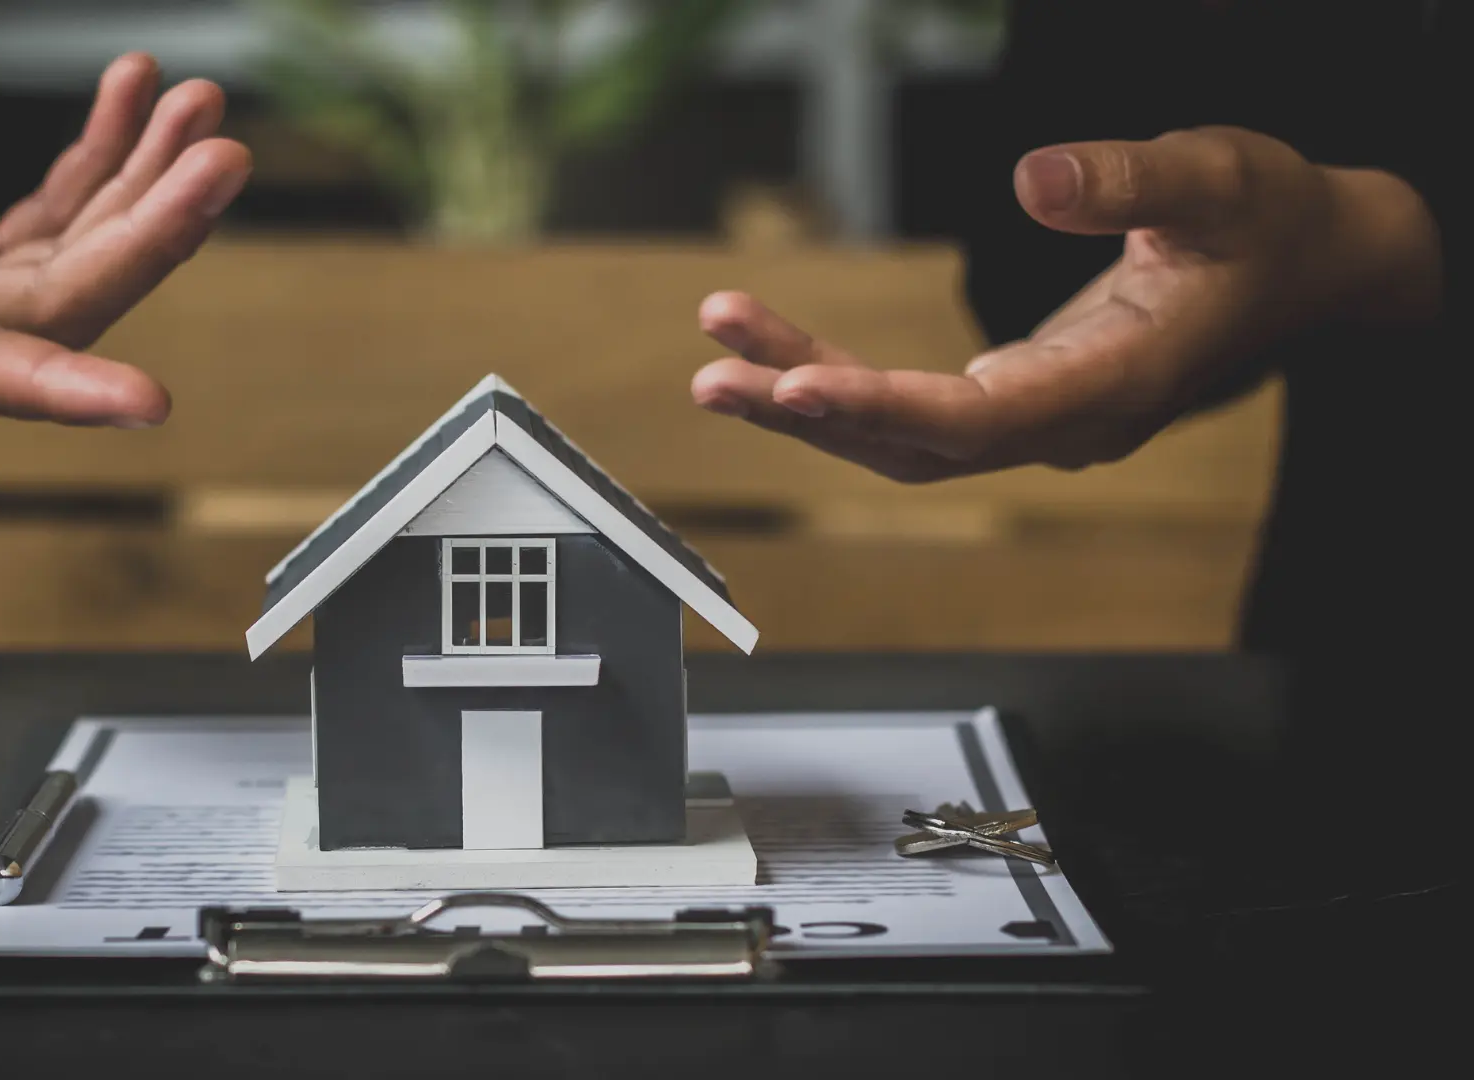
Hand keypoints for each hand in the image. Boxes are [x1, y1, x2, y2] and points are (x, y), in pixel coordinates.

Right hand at [0, 12, 250, 425]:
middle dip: (150, 229)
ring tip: (195, 104)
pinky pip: (54, 213)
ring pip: (76, 255)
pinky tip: (133, 99)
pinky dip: (103, 158)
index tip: (148, 400)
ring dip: (145, 183)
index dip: (60, 389)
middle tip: (218, 150)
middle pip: (62, 300)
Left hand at [691, 126, 1440, 480]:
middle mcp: (1066, 422)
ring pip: (903, 437)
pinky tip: (778, 355)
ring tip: (717, 360)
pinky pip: (914, 408)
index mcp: (1115, 385)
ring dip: (808, 403)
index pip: (977, 417)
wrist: (1306, 267)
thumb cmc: (1270, 222)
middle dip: (810, 414)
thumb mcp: (1220, 177)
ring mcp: (1039, 418)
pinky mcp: (1018, 397)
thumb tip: (1032, 177)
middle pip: (915, 444)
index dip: (881, 408)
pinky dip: (843, 383)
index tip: (797, 386)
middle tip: (713, 376)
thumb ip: (1132, 178)